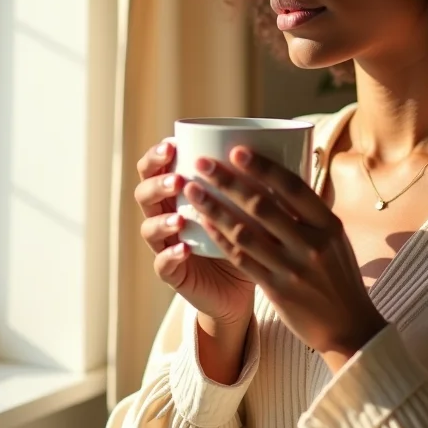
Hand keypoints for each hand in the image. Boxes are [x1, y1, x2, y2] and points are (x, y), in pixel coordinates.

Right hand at [135, 141, 255, 324]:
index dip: (157, 155)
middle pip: (144, 193)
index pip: (155, 167)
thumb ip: (251, 177)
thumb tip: (282, 142)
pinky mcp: (173, 273)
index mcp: (180, 192)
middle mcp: (167, 214)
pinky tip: (185, 249)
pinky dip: (172, 255)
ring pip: (149, 228)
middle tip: (178, 180)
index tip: (172, 144)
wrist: (242, 285)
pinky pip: (163, 264)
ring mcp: (166, 245)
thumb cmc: (246, 234)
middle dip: (156, 183)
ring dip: (162, 220)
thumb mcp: (248, 203)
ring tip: (180, 218)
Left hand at [183, 148, 386, 367]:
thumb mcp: (335, 237)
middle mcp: (311, 243)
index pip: (292, 187)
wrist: (349, 326)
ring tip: (193, 190)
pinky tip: (204, 223)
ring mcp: (292, 268)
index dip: (262, 166)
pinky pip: (242, 259)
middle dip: (228, 181)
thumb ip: (310, 211)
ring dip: (214, 208)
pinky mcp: (276, 289)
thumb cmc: (339, 274)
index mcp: (328, 224)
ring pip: (244, 232)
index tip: (236, 150)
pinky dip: (220, 239)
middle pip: (262, 205)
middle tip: (202, 164)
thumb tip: (281, 177)